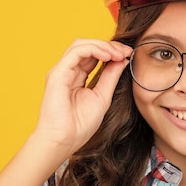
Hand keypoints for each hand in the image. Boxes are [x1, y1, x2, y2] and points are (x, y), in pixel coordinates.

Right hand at [32, 39, 131, 157]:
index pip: (94, 55)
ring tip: (118, 53)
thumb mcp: (103, 96)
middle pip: (88, 46)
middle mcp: (67, 71)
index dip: (112, 51)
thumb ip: (111, 76)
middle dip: (109, 46)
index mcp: (77, 76)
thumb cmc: (80, 125)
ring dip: (103, 46)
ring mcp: (61, 71)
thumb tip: (122, 59)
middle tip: (126, 51)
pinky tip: (108, 56)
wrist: (64, 140)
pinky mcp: (57, 73)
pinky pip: (76, 52)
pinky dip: (94, 49)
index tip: (128, 55)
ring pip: (81, 45)